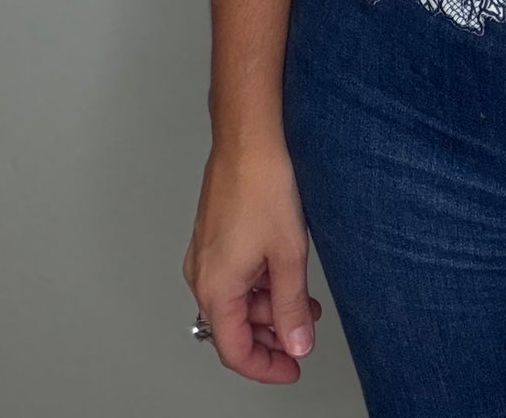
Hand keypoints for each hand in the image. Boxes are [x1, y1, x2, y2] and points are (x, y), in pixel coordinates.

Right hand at [183, 137, 323, 382]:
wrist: (249, 138)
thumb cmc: (262, 186)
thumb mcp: (288, 255)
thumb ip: (292, 307)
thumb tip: (296, 344)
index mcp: (215, 288)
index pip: (235, 351)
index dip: (266, 367)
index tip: (292, 368)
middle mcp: (201, 275)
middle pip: (234, 326)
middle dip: (272, 333)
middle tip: (304, 332)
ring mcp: (205, 254)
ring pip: (235, 300)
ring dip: (269, 306)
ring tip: (304, 299)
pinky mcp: (213, 236)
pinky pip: (233, 275)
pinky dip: (260, 283)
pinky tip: (285, 272)